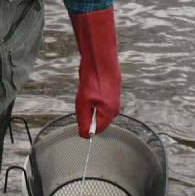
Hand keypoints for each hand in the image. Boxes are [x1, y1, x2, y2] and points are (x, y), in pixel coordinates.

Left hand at [71, 8, 121, 137]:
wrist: (101, 59)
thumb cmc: (94, 78)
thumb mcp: (83, 103)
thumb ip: (83, 121)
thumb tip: (84, 135)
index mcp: (109, 114)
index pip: (96, 131)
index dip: (85, 126)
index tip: (79, 115)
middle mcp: (114, 110)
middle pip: (97, 121)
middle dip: (87, 114)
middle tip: (83, 100)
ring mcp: (114, 101)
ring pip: (97, 111)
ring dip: (89, 105)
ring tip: (87, 92)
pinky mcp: (112, 94)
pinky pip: (99, 102)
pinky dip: (92, 97)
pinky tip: (91, 87)